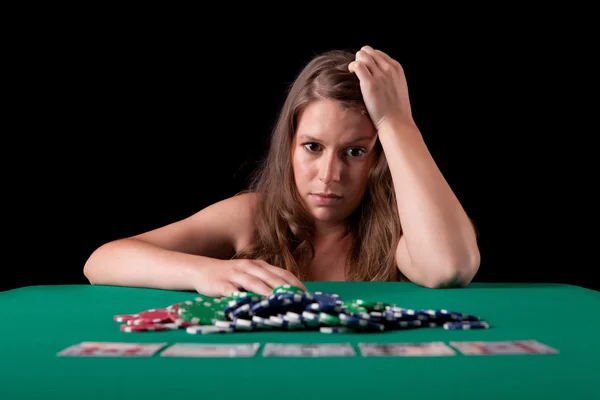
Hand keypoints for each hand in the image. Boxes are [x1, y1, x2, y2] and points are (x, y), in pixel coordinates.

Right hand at [193, 258, 307, 296]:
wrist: (201, 270)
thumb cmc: (230, 276)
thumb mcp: (250, 275)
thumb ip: (266, 283)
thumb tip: (286, 296)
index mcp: (260, 266)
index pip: (283, 274)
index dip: (296, 284)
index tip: (308, 296)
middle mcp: (250, 268)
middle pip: (272, 278)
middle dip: (287, 290)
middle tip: (300, 302)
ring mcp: (236, 275)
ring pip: (255, 284)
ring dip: (268, 293)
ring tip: (280, 303)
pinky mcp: (222, 284)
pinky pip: (234, 292)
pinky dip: (243, 298)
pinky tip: (251, 306)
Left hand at [348, 45, 412, 129]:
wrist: (396, 122)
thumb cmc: (396, 110)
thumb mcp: (398, 87)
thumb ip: (390, 77)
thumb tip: (378, 73)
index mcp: (397, 68)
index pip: (378, 53)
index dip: (369, 59)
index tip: (365, 69)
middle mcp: (389, 69)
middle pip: (369, 52)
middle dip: (361, 59)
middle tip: (357, 71)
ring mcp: (380, 75)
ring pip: (362, 55)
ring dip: (355, 61)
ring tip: (353, 72)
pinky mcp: (369, 83)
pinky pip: (357, 65)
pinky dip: (351, 67)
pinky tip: (351, 74)